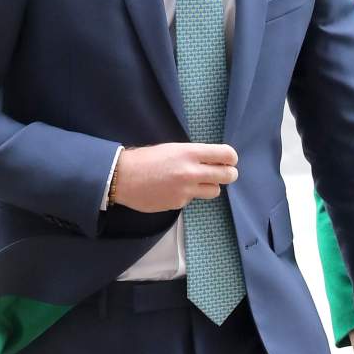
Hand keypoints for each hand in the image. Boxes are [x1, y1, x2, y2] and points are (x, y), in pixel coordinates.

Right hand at [111, 143, 238, 211]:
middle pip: (228, 176)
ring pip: (214, 191)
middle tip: (224, 173)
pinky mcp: (179, 204)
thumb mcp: (172, 149)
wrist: (122, 177)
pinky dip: (187, 195)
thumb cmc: (145, 159)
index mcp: (190, 153)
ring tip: (195, 181)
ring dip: (209, 186)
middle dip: (229, 174)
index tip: (228, 160)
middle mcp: (192, 172)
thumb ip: (194, 155)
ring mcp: (186, 190)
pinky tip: (172, 189)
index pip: (226, 155)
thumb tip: (213, 160)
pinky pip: (192, 199)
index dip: (230, 158)